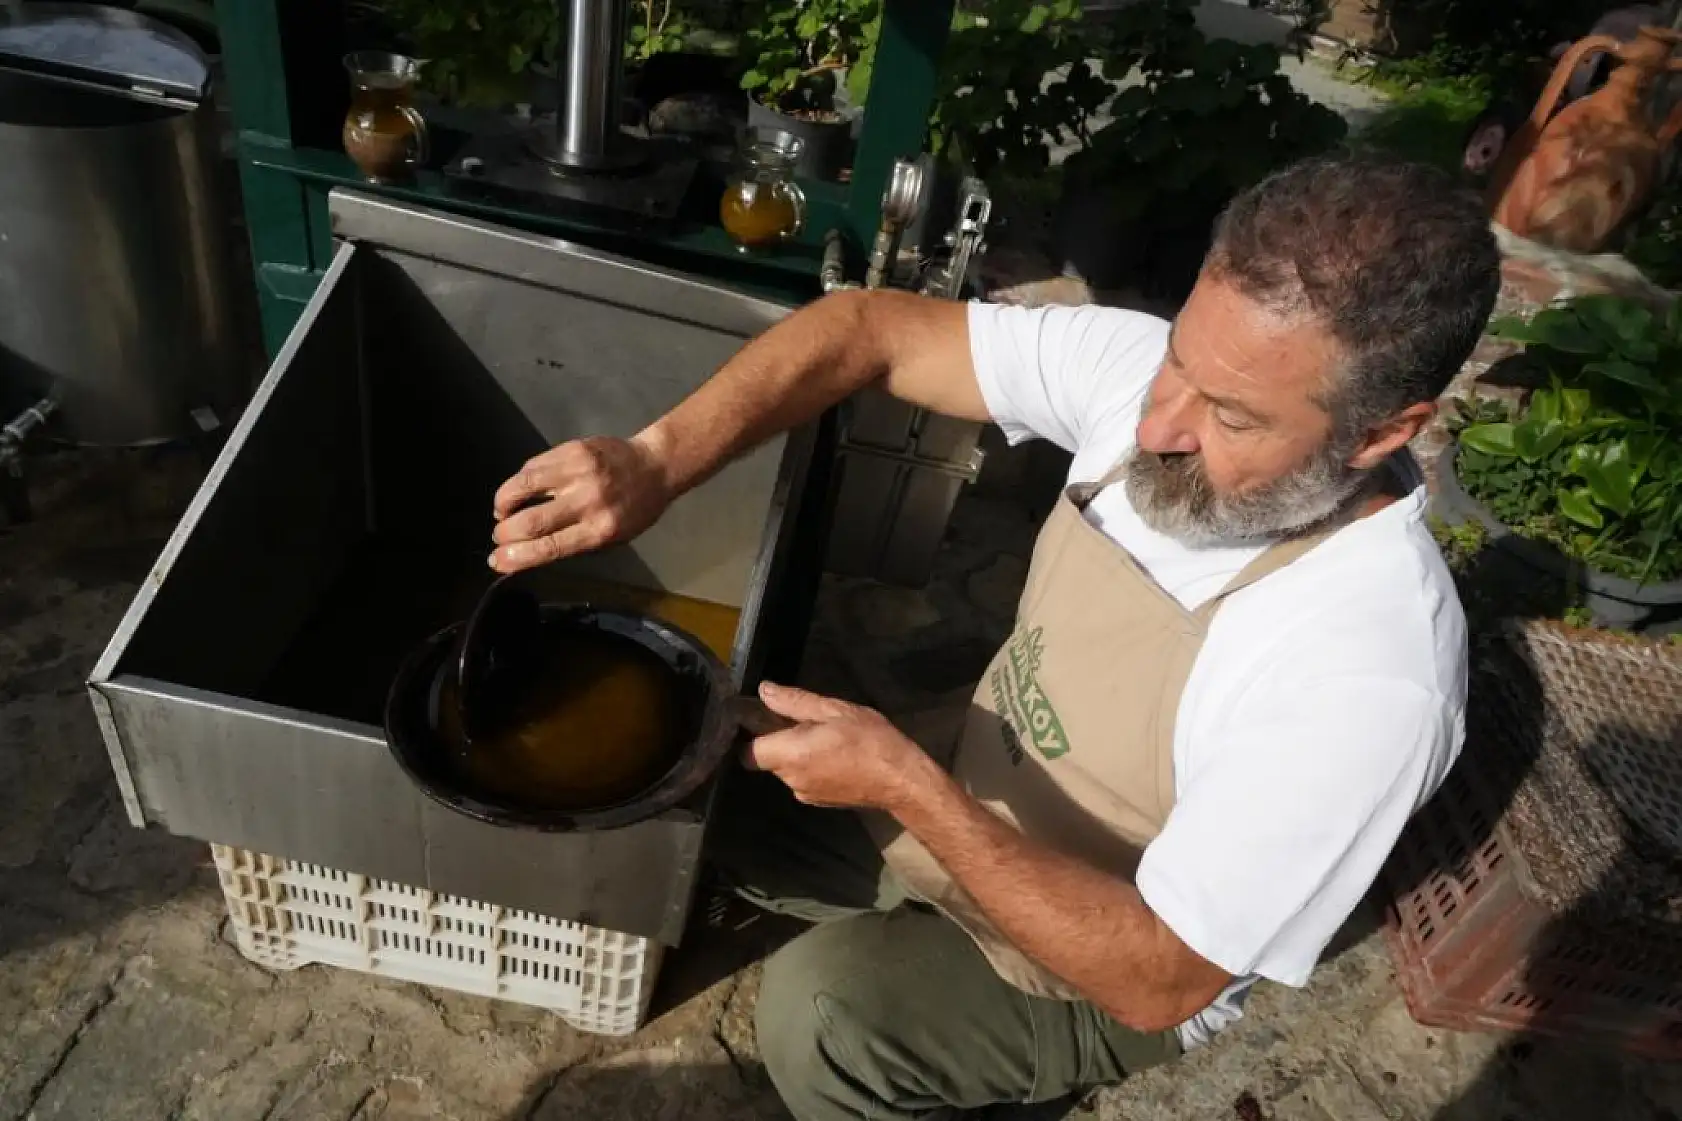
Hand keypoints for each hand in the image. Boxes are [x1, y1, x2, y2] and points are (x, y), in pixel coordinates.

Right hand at [490, 434, 670, 573]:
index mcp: (600, 530)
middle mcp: (588, 501)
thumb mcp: (612, 539)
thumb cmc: (634, 510)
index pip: (549, 547)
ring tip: (503, 512)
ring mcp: (578, 471)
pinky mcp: (571, 449)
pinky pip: (533, 466)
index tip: (496, 561)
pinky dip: (519, 482)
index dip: (517, 557)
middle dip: (505, 533)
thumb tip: (527, 553)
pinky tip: (520, 491)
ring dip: (504, 503)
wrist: (655, 466)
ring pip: (523, 486)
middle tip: (498, 537)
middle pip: (532, 521)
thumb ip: (572, 545)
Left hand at [743, 682, 939, 813]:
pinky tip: (836, 756)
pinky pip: (803, 779)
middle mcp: (791, 779)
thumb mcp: (836, 710)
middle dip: (779, 740)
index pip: (748, 751)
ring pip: (786, 769)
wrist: (902, 781)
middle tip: (807, 721)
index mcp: (790, 754)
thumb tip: (764, 690)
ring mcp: (804, 794)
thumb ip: (795, 702)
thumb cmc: (871, 740)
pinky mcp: (819, 803)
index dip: (751, 734)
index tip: (765, 718)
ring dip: (797, 753)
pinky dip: (811, 766)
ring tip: (827, 737)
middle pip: (767, 759)